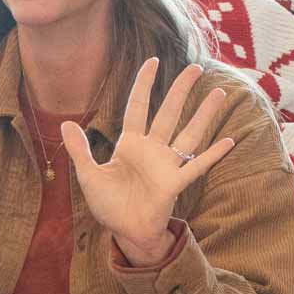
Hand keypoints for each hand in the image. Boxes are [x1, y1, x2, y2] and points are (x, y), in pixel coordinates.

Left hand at [60, 58, 234, 259]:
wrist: (124, 231)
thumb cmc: (109, 203)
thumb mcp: (88, 176)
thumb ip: (80, 150)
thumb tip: (65, 124)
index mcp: (130, 144)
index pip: (137, 107)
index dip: (144, 85)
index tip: (152, 61)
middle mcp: (151, 149)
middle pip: (168, 113)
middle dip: (180, 90)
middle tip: (195, 68)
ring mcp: (166, 165)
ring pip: (188, 133)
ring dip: (203, 114)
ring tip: (218, 92)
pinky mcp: (174, 183)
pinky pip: (196, 166)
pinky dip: (212, 155)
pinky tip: (228, 141)